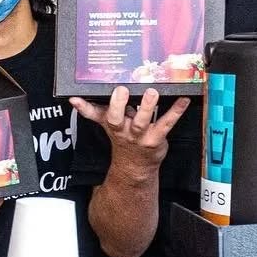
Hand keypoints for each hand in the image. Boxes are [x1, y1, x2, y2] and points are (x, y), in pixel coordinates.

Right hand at [70, 87, 190, 178]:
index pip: (98, 115)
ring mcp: (140, 135)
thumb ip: (91, 110)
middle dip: (119, 104)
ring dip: (146, 106)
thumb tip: (73, 100)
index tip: (77, 98)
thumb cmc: (123, 139)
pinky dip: (175, 111)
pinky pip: (166, 123)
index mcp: (112, 125)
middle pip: (117, 118)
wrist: (135, 166)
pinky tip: (183, 100)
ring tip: (151, 93)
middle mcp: (124, 130)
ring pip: (142, 121)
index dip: (86, 108)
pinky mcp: (156, 138)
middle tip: (122, 90)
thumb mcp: (106, 125)